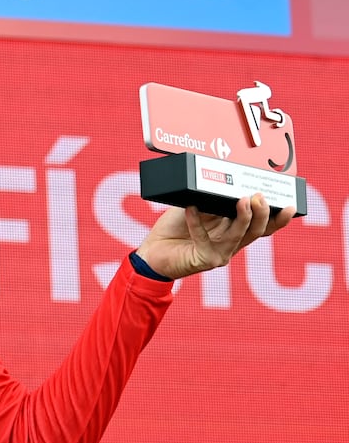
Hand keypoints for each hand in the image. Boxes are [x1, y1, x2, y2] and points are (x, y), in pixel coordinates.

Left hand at [134, 194, 295, 279]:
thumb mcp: (196, 208)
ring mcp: (220, 254)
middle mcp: (231, 244)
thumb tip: (227, 183)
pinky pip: (205, 239)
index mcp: (233, 231)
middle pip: (257, 231)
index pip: (263, 226)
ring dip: (243, 218)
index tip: (290, 204)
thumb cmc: (173, 230)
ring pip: (240, 236)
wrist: (150, 253)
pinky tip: (192, 208)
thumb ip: (212, 200)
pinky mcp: (204, 259)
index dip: (279, 218)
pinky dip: (197, 222)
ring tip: (243, 200)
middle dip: (263, 213)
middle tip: (260, 196)